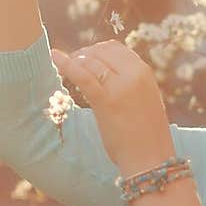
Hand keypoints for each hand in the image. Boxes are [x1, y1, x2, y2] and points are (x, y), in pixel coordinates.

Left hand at [49, 39, 170, 171]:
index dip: (96, 50)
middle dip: (83, 54)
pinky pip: (83, 76)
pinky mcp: (106, 101)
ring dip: (75, 61)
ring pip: (91, 61)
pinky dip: (66, 64)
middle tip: (72, 64)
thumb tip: (108, 71)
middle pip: (101, 51)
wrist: (150, 158)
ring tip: (65, 67)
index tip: (85, 58)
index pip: (115, 48)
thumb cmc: (146, 133)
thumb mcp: (145, 99)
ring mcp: (120, 86)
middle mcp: (134, 74)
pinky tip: (54, 56)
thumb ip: (131, 82)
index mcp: (144, 72)